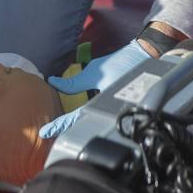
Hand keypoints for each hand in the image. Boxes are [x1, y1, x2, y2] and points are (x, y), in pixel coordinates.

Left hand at [40, 39, 155, 139]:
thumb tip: (53, 82)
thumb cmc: (123, 64)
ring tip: (57, 128)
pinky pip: (98, 114)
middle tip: (48, 133)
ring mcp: (114, 110)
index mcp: (102, 105)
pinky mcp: (118, 106)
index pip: (75, 118)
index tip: (44, 132)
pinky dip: (86, 117)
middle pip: (83, 124)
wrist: (148, 59)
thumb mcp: (95, 72)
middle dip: (66, 129)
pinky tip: (78, 118)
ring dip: (75, 124)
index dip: (59, 126)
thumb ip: (74, 82)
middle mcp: (108, 111)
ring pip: (91, 121)